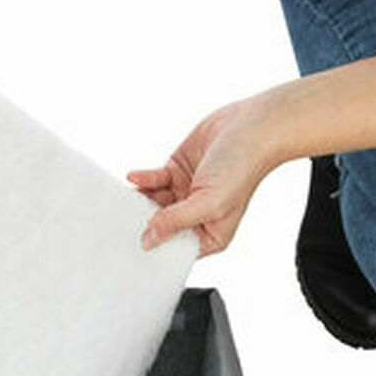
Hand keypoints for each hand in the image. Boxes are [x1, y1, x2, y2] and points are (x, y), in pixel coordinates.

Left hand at [128, 100, 276, 255]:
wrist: (251, 126)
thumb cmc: (243, 166)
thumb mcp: (209, 203)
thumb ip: (176, 222)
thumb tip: (149, 240)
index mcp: (210, 233)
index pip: (176, 249)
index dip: (157, 248)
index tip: (134, 244)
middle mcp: (196, 216)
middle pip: (161, 225)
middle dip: (144, 222)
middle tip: (123, 220)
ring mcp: (185, 193)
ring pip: (153, 203)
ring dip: (140, 200)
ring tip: (127, 198)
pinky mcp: (177, 171)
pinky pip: (153, 181)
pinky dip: (143, 180)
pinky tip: (134, 177)